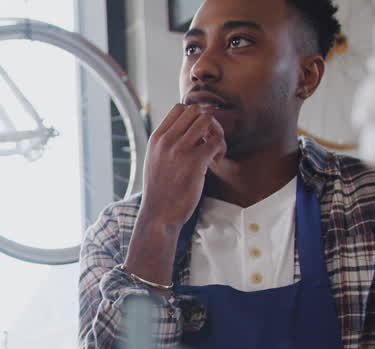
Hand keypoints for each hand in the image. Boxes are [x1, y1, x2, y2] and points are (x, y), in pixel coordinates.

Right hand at [120, 104, 225, 288]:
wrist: (159, 214)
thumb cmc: (160, 191)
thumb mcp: (154, 161)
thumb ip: (166, 144)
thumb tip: (184, 129)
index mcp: (156, 138)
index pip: (179, 108)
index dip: (193, 116)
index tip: (197, 134)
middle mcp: (167, 140)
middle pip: (196, 111)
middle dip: (208, 122)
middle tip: (209, 141)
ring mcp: (180, 150)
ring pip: (207, 121)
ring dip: (216, 133)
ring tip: (213, 151)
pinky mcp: (195, 162)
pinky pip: (216, 141)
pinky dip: (220, 149)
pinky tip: (213, 163)